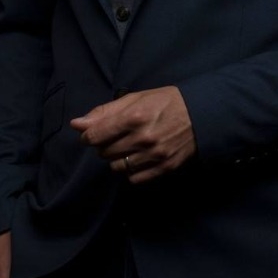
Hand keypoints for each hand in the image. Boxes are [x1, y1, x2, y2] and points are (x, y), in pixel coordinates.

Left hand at [69, 85, 196, 183]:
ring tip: (127, 147)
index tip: (92, 134)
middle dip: (104, 145)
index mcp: (133, 117)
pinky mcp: (164, 168)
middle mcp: (142, 138)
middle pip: (104, 152)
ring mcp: (154, 156)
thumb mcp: (135, 98)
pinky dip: (130, 171)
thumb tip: (77, 124)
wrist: (201, 114)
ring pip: (117, 167)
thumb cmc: (165, 102)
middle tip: (115, 137)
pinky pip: (134, 178)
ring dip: (116, 158)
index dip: (89, 136)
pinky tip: (137, 158)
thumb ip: (104, 112)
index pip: (95, 136)